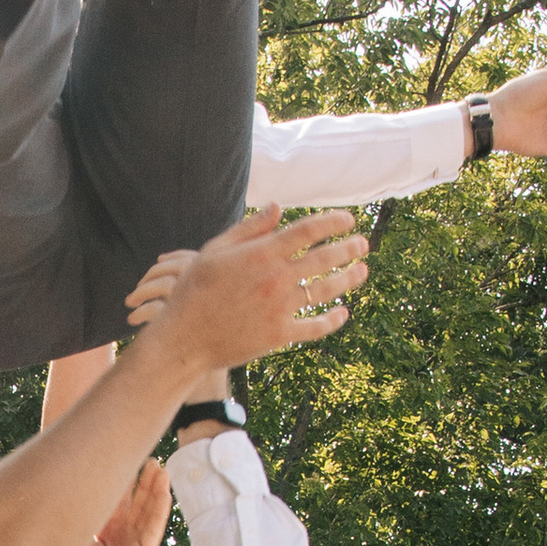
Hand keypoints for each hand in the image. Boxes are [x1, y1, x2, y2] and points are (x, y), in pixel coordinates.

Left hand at [53, 461, 171, 545]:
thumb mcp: (72, 537)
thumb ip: (76, 514)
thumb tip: (65, 484)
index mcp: (105, 533)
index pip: (118, 502)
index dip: (124, 481)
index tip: (127, 458)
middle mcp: (121, 538)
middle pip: (137, 504)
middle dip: (144, 482)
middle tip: (150, 458)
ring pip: (149, 514)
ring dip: (157, 492)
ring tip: (162, 469)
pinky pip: (153, 530)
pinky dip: (160, 512)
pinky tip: (165, 493)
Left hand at [123, 247, 228, 400]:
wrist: (208, 390)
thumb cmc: (205, 356)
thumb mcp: (205, 320)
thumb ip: (195, 297)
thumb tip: (171, 277)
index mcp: (221, 288)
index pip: (195, 258)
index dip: (175, 256)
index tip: (159, 260)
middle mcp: (214, 295)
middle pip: (178, 268)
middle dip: (153, 274)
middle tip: (138, 289)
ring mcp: (202, 310)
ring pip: (164, 284)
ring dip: (142, 291)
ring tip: (129, 305)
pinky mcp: (185, 329)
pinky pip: (156, 308)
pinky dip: (140, 311)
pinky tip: (133, 321)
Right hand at [150, 207, 365, 382]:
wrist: (183, 338)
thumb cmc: (194, 290)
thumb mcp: (215, 251)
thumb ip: (249, 228)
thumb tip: (277, 207)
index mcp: (262, 254)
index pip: (309, 231)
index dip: (333, 222)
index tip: (348, 219)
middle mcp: (276, 279)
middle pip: (325, 259)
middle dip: (349, 248)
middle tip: (363, 244)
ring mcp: (281, 308)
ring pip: (326, 290)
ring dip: (349, 279)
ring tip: (362, 271)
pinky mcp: (280, 335)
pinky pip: (316, 327)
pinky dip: (333, 321)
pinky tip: (342, 313)